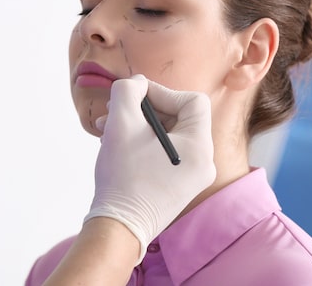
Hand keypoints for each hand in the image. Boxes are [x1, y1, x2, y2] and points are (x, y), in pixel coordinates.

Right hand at [85, 75, 215, 262]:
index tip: (136, 99)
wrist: (118, 228)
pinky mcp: (178, 187)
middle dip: (144, 111)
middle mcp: (203, 162)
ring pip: (168, 135)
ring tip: (108, 130)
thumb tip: (137, 83)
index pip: (192, 101)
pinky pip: (165, 154)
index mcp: (199, 146)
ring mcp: (192, 177)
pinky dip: (142, 144)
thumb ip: (128, 90)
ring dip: (138, 127)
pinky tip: (116, 146)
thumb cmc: (122, 176)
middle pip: (179, 117)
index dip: (163, 92)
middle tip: (116, 111)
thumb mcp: (121, 122)